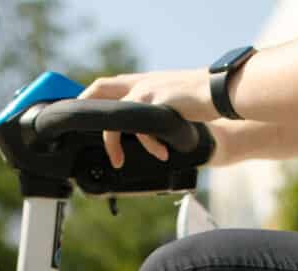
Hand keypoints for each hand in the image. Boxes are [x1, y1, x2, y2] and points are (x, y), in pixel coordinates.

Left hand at [80, 69, 214, 167]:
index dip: (88, 97)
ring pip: (115, 115)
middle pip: (100, 88)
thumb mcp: (171, 102)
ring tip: (117, 160)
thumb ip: (153, 110)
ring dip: (112, 142)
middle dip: (83, 108)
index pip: (106, 84)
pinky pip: (142, 128)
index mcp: (142, 81)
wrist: (222, 92)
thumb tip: (144, 133)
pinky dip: (147, 144)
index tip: (78, 115)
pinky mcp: (159, 103)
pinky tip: (159, 153)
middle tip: (76, 130)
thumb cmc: (201, 100)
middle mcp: (140, 83)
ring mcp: (148, 90)